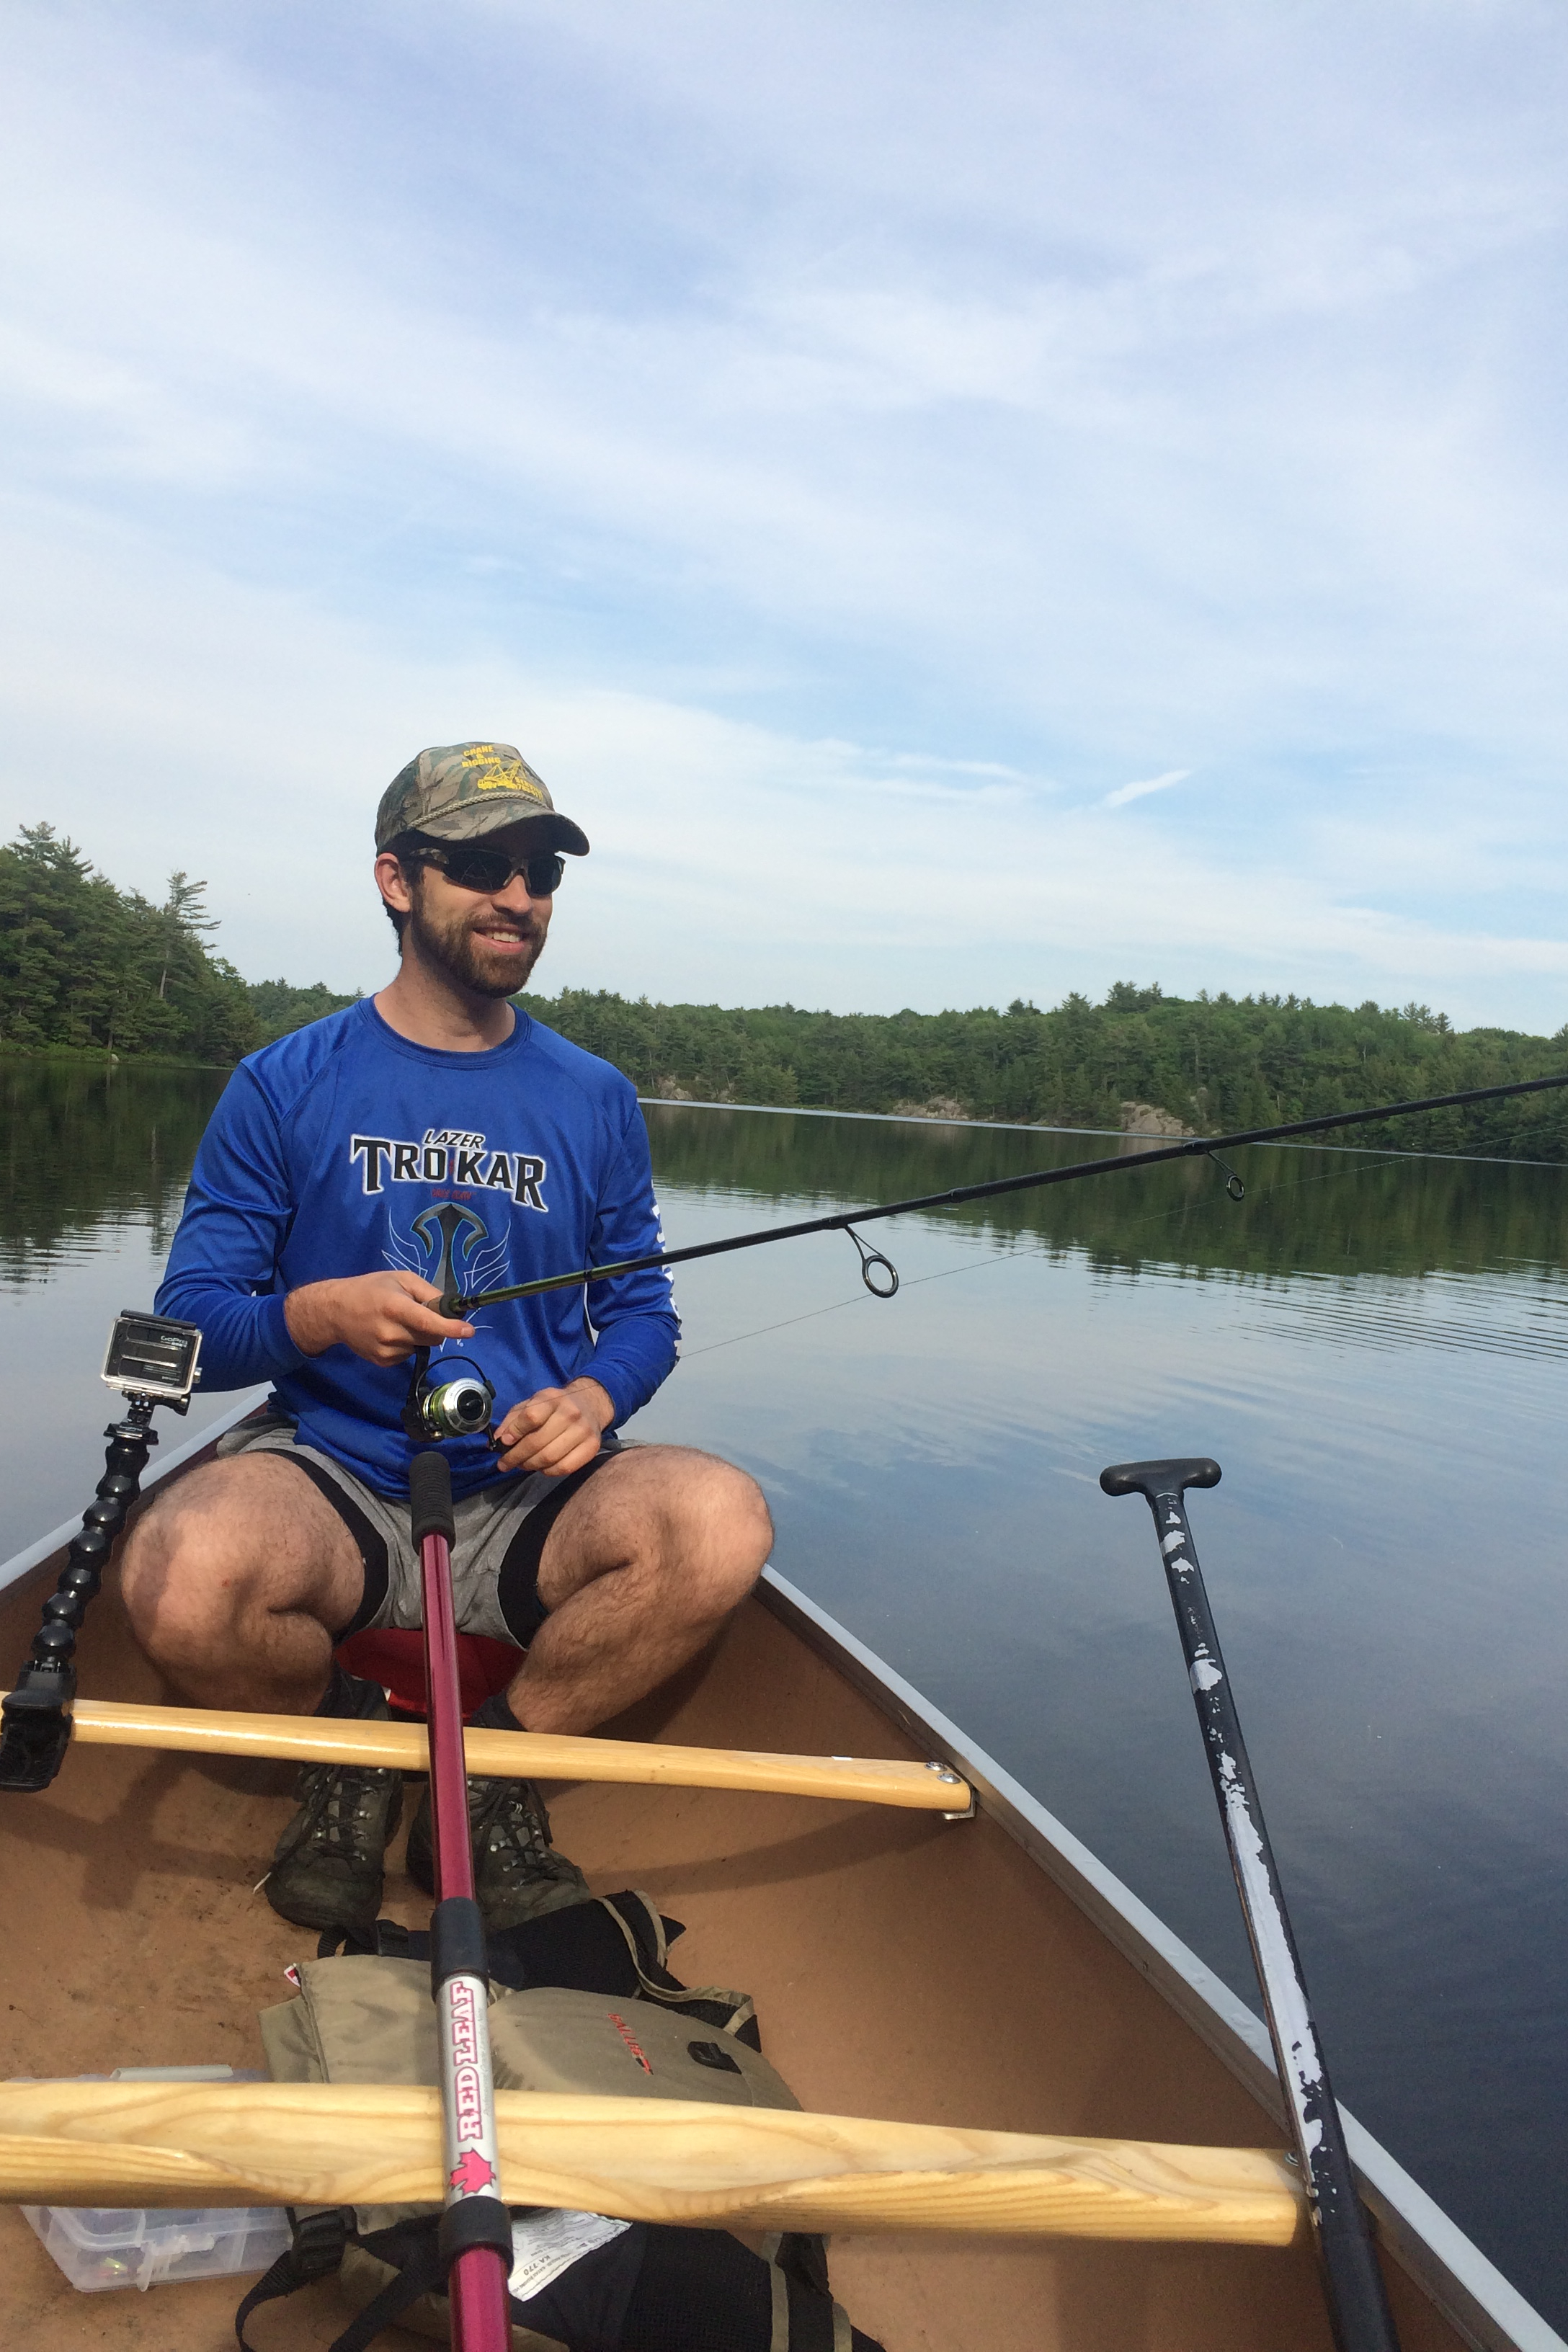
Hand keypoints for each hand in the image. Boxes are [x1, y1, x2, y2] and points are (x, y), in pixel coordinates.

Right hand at [284, 1270, 474, 1365]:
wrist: (335, 1311)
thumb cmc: (371, 1289)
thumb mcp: (400, 1279)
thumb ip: (428, 1291)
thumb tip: (451, 1307)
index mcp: (396, 1307)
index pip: (428, 1322)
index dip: (451, 1327)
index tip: (469, 1331)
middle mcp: (391, 1332)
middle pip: (432, 1338)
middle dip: (436, 1328)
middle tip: (420, 1314)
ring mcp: (386, 1350)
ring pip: (421, 1347)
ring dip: (419, 1336)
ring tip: (397, 1322)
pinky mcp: (383, 1362)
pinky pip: (409, 1355)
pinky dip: (407, 1345)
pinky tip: (389, 1333)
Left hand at [493, 1379, 613, 1476]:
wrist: (590, 1405)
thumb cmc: (554, 1407)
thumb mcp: (531, 1403)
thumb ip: (513, 1420)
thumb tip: (498, 1440)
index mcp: (552, 1398)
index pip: (531, 1416)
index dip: (514, 1432)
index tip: (504, 1443)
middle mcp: (570, 1413)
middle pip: (537, 1441)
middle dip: (516, 1456)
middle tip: (505, 1463)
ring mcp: (583, 1431)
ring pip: (549, 1457)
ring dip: (530, 1465)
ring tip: (522, 1464)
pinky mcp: (592, 1447)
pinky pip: (564, 1468)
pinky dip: (547, 1471)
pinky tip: (541, 1467)